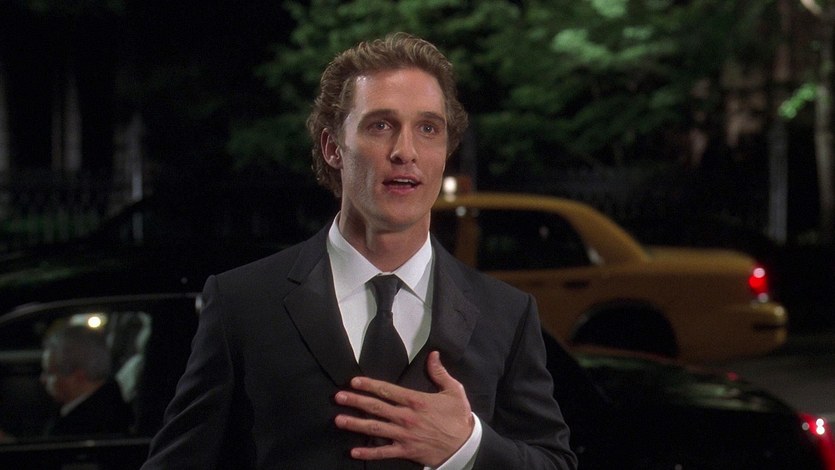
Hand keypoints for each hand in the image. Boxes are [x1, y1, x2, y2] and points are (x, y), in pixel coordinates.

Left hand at [334, 351, 473, 466]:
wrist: (465, 446)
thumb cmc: (459, 417)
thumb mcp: (454, 391)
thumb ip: (440, 372)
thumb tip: (433, 354)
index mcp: (416, 401)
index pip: (387, 390)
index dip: (369, 385)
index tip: (354, 381)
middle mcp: (406, 417)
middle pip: (376, 407)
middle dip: (355, 401)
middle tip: (338, 397)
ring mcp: (404, 435)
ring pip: (375, 428)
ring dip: (355, 424)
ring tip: (339, 420)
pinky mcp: (406, 451)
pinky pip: (383, 452)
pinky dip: (368, 453)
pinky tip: (354, 451)